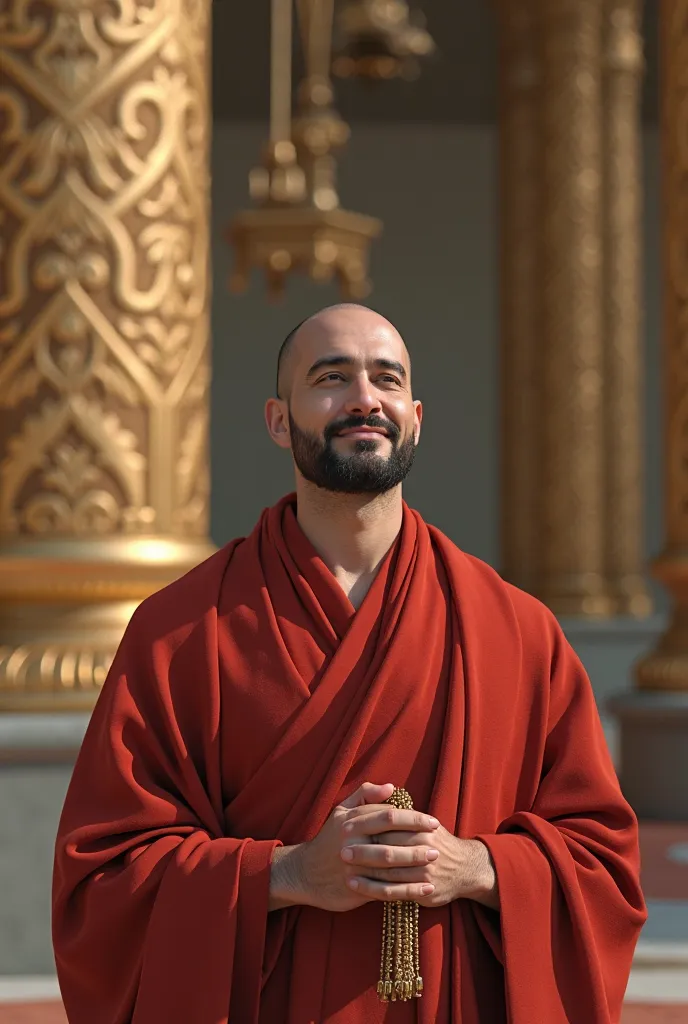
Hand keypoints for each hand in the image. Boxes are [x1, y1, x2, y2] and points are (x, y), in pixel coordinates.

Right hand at [268, 782, 440, 912]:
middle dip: (418, 842)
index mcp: (353, 822)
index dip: (413, 819)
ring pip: (391, 865)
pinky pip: (388, 890)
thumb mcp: (341, 811)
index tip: (433, 821)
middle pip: (393, 840)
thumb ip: (364, 794)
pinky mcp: (357, 888)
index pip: (389, 816)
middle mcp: (353, 843)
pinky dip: (409, 890)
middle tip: (438, 843)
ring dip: (416, 864)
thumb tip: (391, 787)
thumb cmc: (328, 839)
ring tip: (435, 861)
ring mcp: (355, 867)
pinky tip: (426, 889)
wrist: (304, 873)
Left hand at [341, 823, 499, 910]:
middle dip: (363, 847)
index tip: (347, 827)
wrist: (466, 870)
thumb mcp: (428, 822)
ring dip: (364, 868)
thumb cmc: (439, 843)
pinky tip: (356, 885)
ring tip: (343, 866)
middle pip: (387, 847)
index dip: (368, 826)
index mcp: (423, 828)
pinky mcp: (422, 891)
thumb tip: (386, 790)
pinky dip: (372, 888)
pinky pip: (392, 891)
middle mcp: (424, 848)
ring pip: (388, 871)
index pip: (392, 825)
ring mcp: (424, 871)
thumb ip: (405, 811)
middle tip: (341, 847)